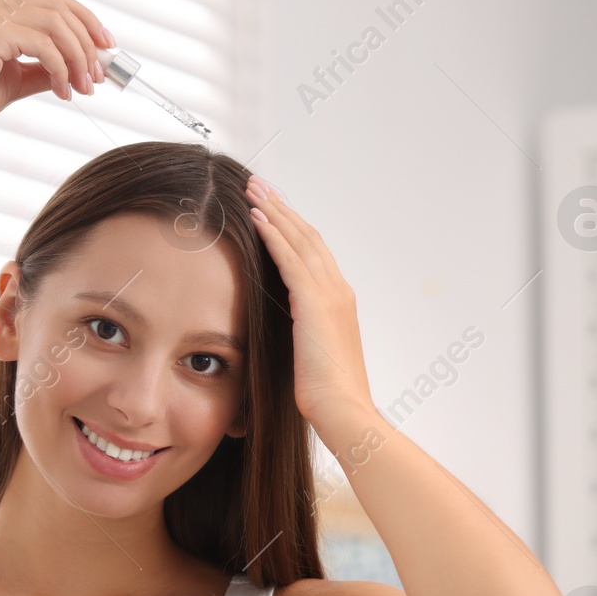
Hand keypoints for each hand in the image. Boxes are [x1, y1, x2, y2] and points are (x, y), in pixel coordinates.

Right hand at [0, 0, 114, 139]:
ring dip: (77, 57)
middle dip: (87, 40)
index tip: (106, 45)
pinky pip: (44, 46)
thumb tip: (87, 66)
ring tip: (83, 87)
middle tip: (98, 74)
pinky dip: (61, 69)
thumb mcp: (20, 77)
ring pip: (56, 24)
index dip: (84, 19)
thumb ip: (48, 65)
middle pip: (59, 7)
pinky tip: (62, 92)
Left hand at [245, 177, 374, 430]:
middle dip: (282, 208)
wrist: (343, 410)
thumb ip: (301, 333)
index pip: (312, 252)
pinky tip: (256, 217)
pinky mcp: (314, 303)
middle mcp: (337, 290)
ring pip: (299, 240)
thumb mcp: (311, 355)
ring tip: (253, 190)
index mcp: (338, 301)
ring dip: (275, 211)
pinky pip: (289, 259)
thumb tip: (286, 329)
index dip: (292, 227)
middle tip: (260, 185)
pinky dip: (272, 234)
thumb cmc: (326, 395)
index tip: (271, 208)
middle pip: (307, 236)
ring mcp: (329, 294)